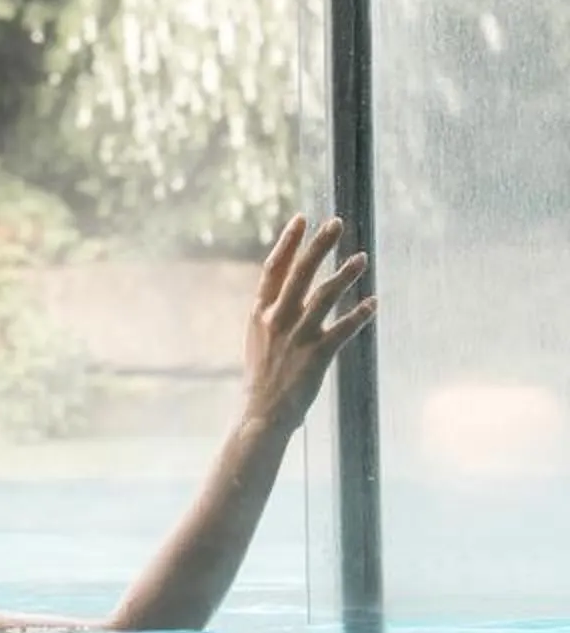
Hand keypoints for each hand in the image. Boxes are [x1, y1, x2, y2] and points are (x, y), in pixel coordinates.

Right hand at [242, 214, 374, 439]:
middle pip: (301, 273)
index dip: (288, 242)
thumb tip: (287, 290)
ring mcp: (297, 337)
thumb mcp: (258, 339)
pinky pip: (342, 330)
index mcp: (260, 313)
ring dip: (345, 275)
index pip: (274, 269)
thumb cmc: (262, 377)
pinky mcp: (316, 356)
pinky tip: (374, 304)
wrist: (260, 414)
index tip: (302, 218)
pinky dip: (359, 315)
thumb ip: (272, 313)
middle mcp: (277, 320)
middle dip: (319, 245)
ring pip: (324, 296)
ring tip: (363, 258)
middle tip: (337, 223)